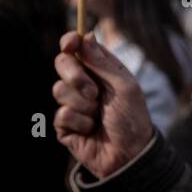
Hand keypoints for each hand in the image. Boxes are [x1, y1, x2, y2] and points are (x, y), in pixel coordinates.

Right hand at [53, 31, 152, 179]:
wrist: (128, 155)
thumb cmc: (132, 120)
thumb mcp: (124, 87)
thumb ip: (103, 63)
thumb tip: (86, 36)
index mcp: (102, 71)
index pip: (79, 49)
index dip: (70, 42)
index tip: (69, 44)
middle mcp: (85, 84)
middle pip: (62, 64)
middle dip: (75, 76)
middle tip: (93, 92)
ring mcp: (73, 104)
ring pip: (58, 89)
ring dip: (82, 105)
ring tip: (98, 116)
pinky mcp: (65, 125)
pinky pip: (61, 114)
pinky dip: (80, 122)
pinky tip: (91, 130)